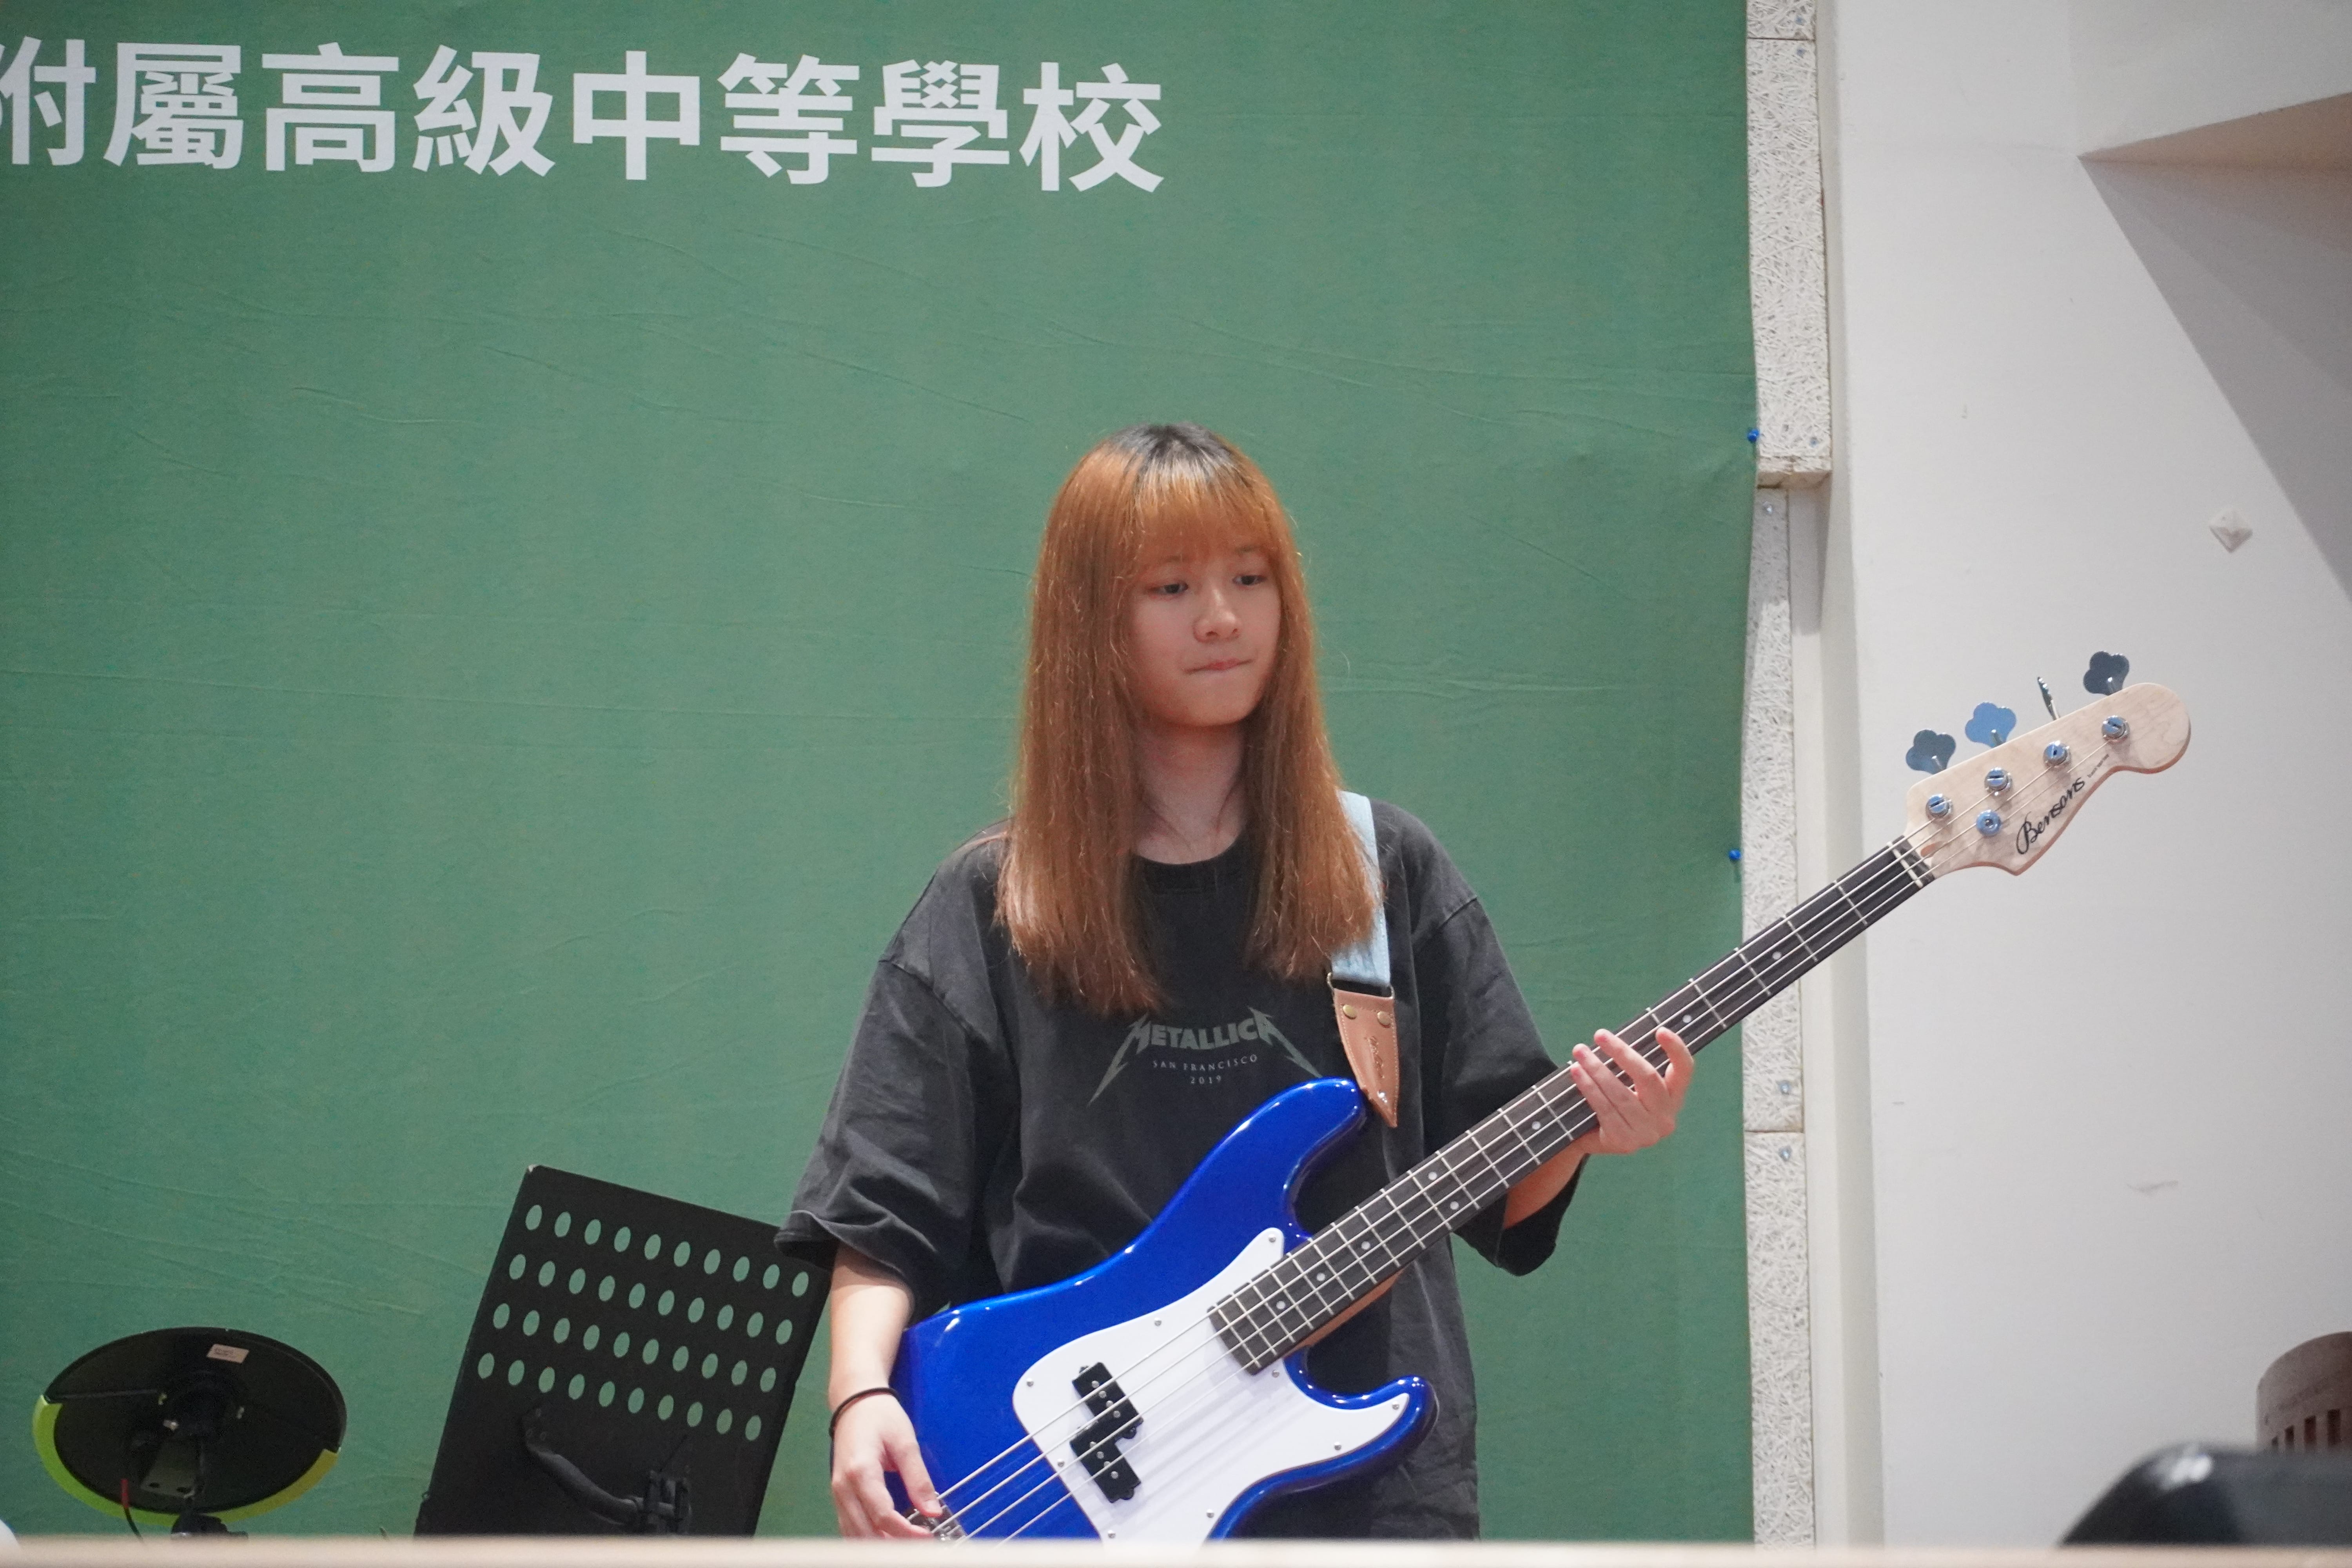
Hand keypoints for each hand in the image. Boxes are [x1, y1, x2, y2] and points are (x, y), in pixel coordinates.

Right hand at [829, 1389, 942, 1538]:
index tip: (928, 1536)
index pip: (882, 1516)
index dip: (906, 1533)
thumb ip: (918, 1478)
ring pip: (853, 1534)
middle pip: (865, 1532)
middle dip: (893, 1545)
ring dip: (878, 1545)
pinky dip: (866, 1537)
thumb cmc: (881, 1417)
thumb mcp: (905, 1442)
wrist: (855, 1402)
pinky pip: (849, 1525)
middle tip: (919, 1546)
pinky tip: (886, 1540)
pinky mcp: (839, 1495)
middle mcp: (843, 1487)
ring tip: (906, 1545)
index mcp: (861, 1472)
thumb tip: (933, 1511)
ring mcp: (837, 1493)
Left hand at [1568, 1027, 1691, 1154]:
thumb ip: (1633, 1066)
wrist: (1594, 1140)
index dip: (1676, 1050)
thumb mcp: (1631, 1085)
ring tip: (1580, 1051)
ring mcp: (1647, 1133)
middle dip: (1621, 1052)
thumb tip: (1614, 1036)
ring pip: (1621, 1092)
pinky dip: (1588, 1086)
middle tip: (1599, 1034)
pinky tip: (1576, 1072)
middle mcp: (1665, 1118)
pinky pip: (1604, 1107)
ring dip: (1597, 1068)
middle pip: (1647, 1077)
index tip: (1661, 1030)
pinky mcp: (1624, 1141)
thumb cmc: (1615, 1103)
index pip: (1684, 1071)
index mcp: (1674, 1098)